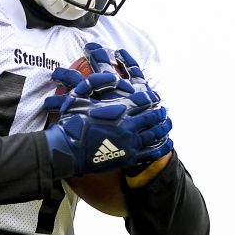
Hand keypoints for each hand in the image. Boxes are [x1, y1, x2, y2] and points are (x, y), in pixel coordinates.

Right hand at [43, 50, 172, 175]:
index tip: (155, 96)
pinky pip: (152, 153)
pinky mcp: (129, 158)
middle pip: (153, 116)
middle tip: (163, 110)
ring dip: (163, 127)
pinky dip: (162, 147)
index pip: (144, 100)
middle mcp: (129, 125)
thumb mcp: (79, 95)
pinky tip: (167, 143)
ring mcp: (130, 143)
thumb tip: (114, 76)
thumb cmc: (71, 122)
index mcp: (120, 109)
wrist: (67, 150)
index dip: (152, 97)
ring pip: (155, 134)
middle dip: (160, 112)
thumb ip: (97, 82)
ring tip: (167, 124)